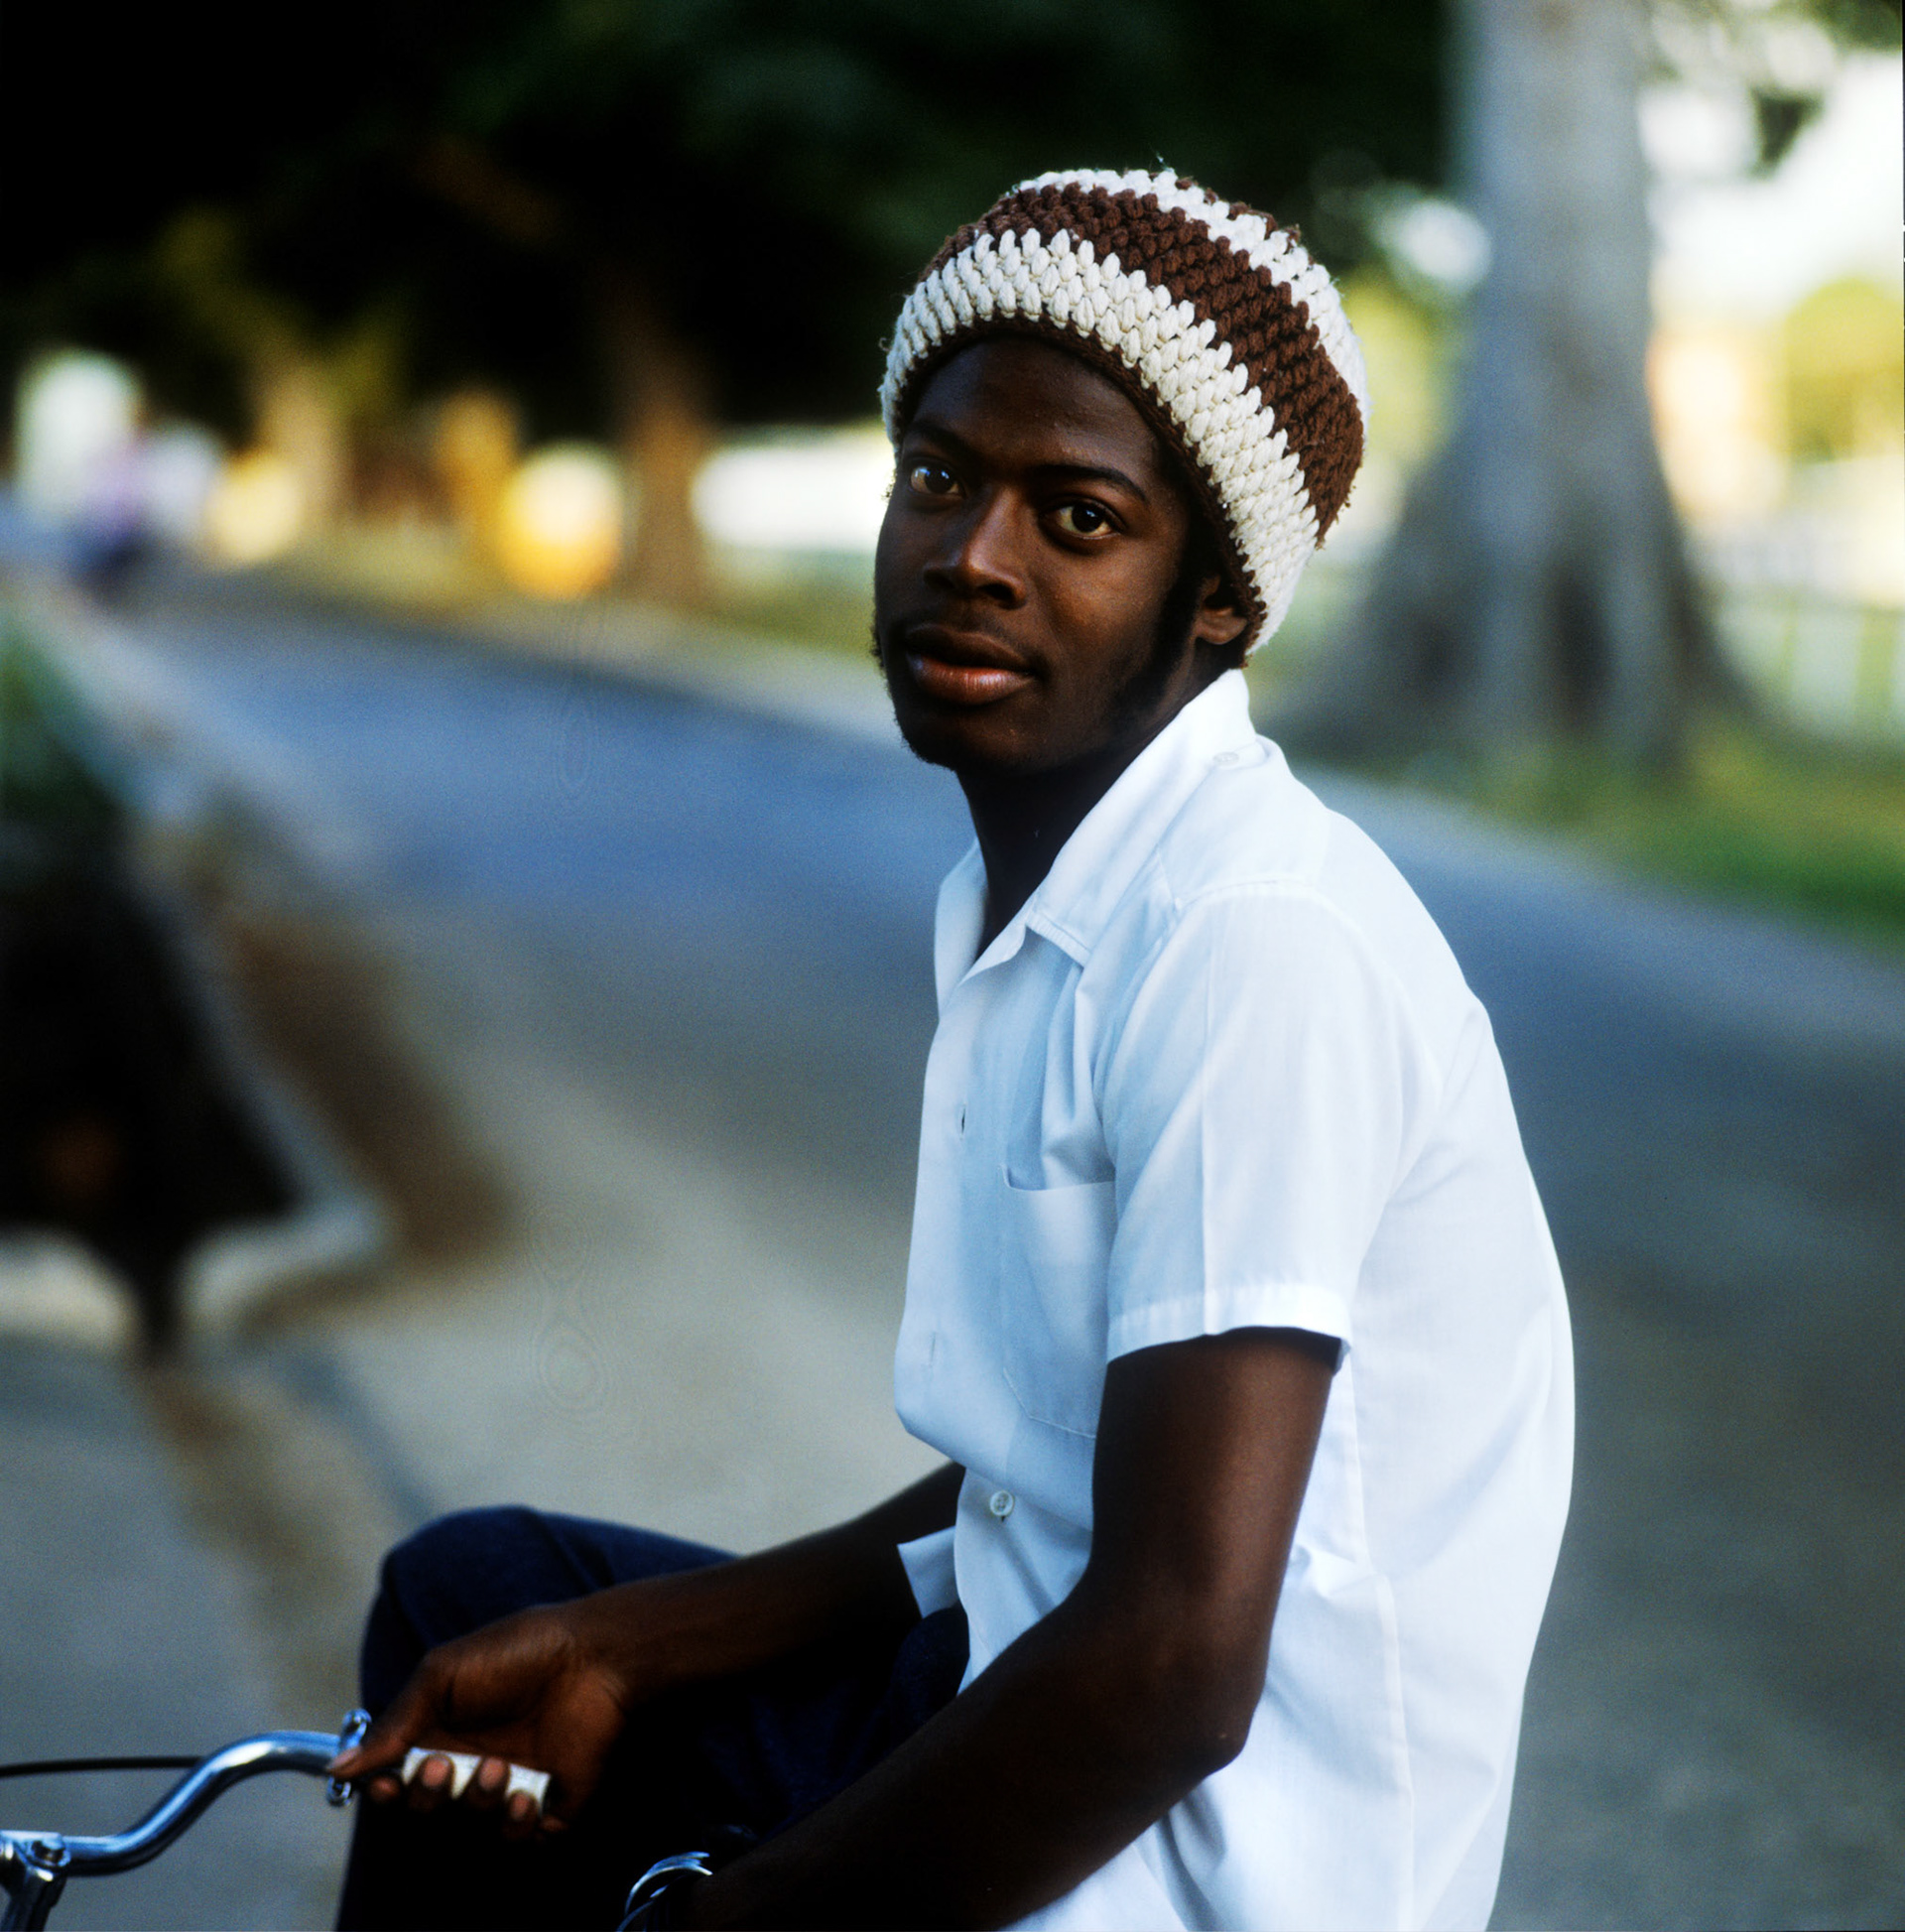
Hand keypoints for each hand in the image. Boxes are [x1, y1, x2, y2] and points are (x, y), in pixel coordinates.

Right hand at [328, 1600, 634, 1837]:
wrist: (594, 1656)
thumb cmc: (521, 1651)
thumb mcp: (443, 1673)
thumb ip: (394, 1722)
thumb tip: (340, 1767)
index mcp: (443, 1730)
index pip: (398, 1778)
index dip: (386, 1789)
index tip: (387, 1782)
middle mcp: (472, 1761)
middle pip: (426, 1808)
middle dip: (427, 1796)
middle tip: (445, 1766)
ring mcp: (511, 1784)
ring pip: (470, 1823)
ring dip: (476, 1802)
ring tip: (501, 1767)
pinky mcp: (550, 1804)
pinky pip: (520, 1839)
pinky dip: (516, 1825)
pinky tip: (527, 1795)